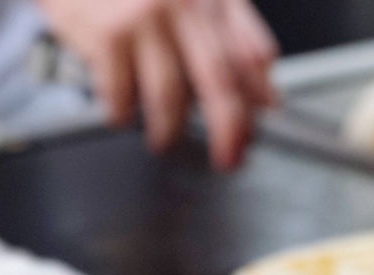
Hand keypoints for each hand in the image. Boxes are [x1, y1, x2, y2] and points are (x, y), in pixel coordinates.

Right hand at [37, 0, 277, 166]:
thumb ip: (234, 35)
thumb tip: (265, 97)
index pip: (250, 58)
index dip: (257, 103)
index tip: (252, 134)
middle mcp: (185, 3)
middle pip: (220, 81)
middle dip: (228, 132)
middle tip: (227, 159)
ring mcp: (146, 17)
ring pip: (171, 97)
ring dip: (168, 131)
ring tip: (162, 140)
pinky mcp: (109, 33)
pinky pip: (123, 95)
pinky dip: (122, 114)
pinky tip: (119, 112)